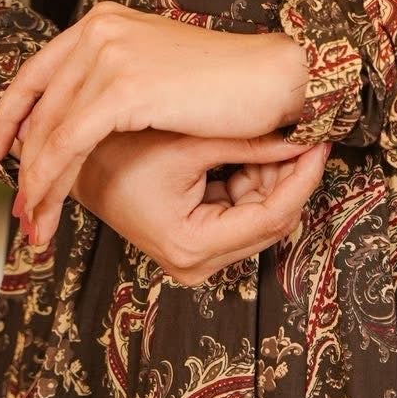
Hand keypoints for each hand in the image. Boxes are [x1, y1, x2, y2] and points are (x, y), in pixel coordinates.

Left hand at [0, 1, 308, 239]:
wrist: (273, 78)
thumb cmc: (226, 85)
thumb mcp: (156, 74)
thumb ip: (114, 83)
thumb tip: (79, 117)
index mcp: (103, 22)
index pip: (36, 73)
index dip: (8, 118)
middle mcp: (98, 29)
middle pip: (37, 106)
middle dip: (21, 163)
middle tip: (17, 208)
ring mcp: (108, 54)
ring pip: (50, 130)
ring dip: (36, 184)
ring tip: (33, 222)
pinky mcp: (122, 86)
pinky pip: (69, 143)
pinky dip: (53, 181)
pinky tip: (50, 209)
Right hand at [65, 126, 329, 284]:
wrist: (75, 161)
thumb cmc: (121, 149)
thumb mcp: (191, 143)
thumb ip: (251, 144)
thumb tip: (305, 136)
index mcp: (192, 245)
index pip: (273, 217)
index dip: (303, 177)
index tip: (321, 142)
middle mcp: (196, 264)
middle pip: (271, 222)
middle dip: (289, 177)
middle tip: (306, 133)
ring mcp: (195, 258)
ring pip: (260, 217)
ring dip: (273, 177)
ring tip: (281, 135)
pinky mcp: (195, 243)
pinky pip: (241, 213)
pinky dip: (252, 181)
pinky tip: (256, 149)